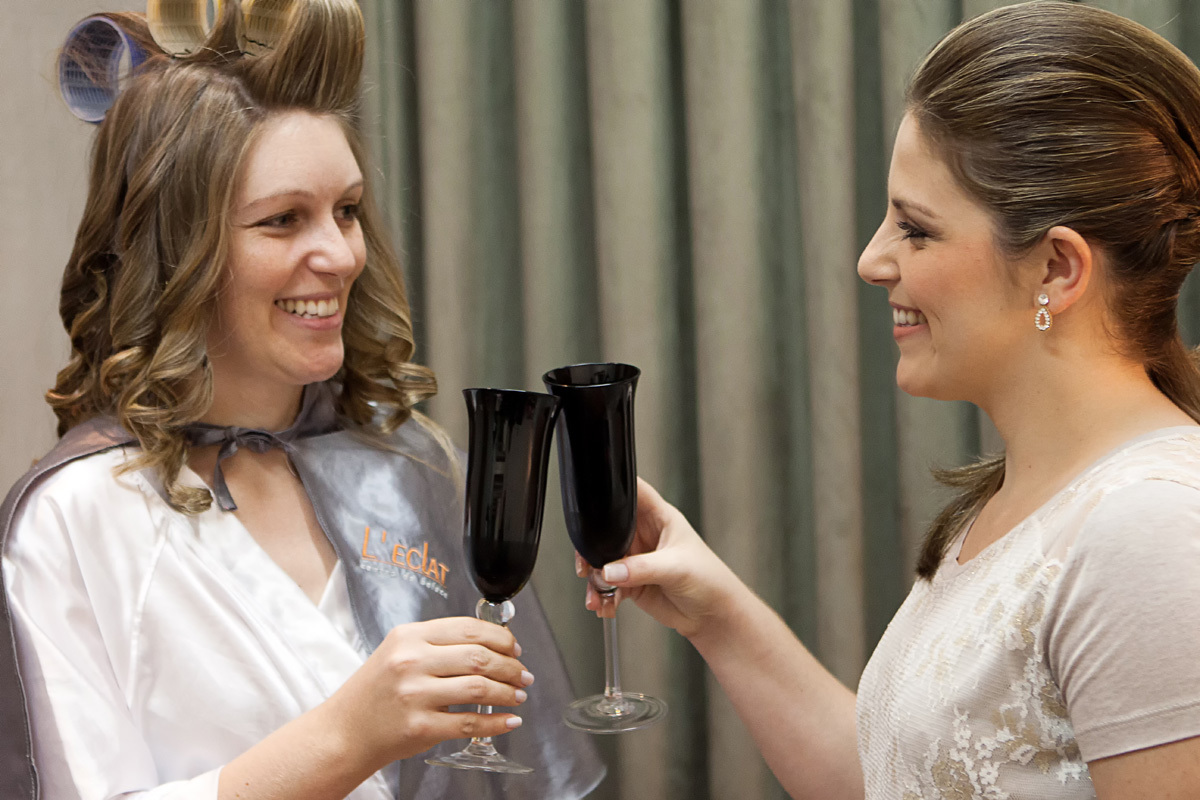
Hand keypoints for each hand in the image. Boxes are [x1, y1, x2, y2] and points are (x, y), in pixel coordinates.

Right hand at [323, 617, 533, 763]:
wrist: (344, 732)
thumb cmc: (375, 692)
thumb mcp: (397, 652)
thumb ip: (436, 644)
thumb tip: (489, 644)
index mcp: (409, 636)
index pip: (468, 628)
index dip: (500, 638)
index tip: (514, 648)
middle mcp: (411, 661)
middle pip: (479, 657)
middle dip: (511, 666)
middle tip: (523, 674)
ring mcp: (415, 695)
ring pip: (479, 688)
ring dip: (508, 692)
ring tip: (518, 695)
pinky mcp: (420, 727)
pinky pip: (469, 723)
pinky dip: (496, 722)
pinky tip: (508, 719)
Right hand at [580, 477, 739, 640]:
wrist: (713, 616)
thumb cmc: (709, 581)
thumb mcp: (675, 568)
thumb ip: (640, 568)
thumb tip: (609, 571)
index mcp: (659, 518)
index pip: (634, 493)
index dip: (615, 490)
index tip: (593, 499)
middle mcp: (645, 536)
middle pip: (607, 530)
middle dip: (592, 547)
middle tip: (586, 565)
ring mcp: (636, 560)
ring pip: (603, 561)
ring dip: (595, 579)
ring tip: (597, 596)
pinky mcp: (632, 582)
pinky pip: (608, 585)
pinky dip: (602, 596)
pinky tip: (605, 606)